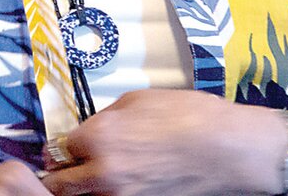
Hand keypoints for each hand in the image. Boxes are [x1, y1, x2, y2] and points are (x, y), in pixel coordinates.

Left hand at [41, 89, 285, 195]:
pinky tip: (125, 181)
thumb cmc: (188, 117)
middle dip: (61, 175)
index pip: (58, 148)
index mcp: (96, 138)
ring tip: (98, 174)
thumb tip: (89, 130)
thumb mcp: (136, 100)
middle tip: (68, 168)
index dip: (65, 145)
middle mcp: (102, 173)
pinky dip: (110, 194)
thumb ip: (104, 119)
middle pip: (60, 185)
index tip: (70, 146)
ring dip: (85, 188)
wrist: (229, 149)